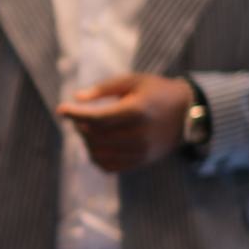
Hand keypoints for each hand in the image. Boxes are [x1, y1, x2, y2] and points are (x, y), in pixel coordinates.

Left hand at [56, 73, 193, 173]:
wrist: (187, 113)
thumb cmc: (155, 91)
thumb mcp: (132, 81)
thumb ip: (104, 88)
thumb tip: (77, 98)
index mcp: (136, 111)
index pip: (97, 119)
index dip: (76, 115)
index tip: (61, 110)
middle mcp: (139, 134)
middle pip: (96, 137)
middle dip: (80, 127)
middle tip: (78, 116)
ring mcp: (140, 151)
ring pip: (100, 154)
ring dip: (87, 142)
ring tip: (88, 129)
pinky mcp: (141, 161)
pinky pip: (110, 166)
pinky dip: (97, 157)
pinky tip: (96, 145)